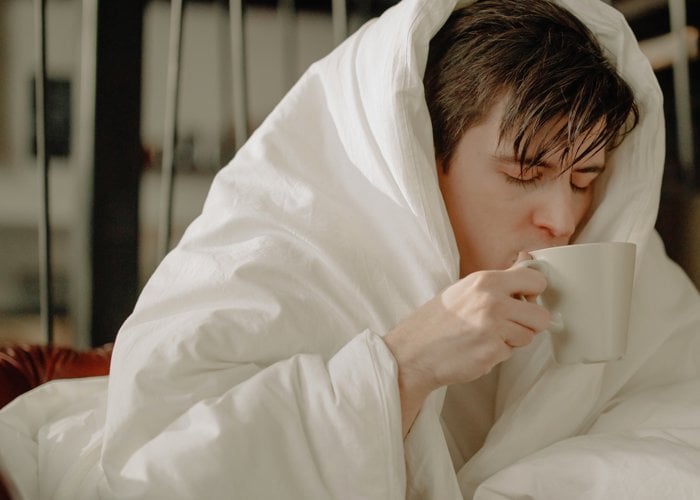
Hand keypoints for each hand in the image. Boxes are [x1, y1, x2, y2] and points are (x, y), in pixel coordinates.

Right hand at [383, 253, 550, 436]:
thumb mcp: (467, 287)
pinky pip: (510, 354)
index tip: (524, 299)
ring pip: (528, 337)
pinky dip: (497, 354)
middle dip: (528, 324)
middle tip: (506, 324)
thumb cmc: (438, 319)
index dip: (533, 293)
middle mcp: (492, 301)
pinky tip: (477, 348)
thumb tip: (527, 258)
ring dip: (511, 340)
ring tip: (486, 336)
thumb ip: (501, 277)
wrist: (413, 351)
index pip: (536, 280)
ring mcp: (493, 328)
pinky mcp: (492, 352)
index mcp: (486, 280)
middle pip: (541, 316)